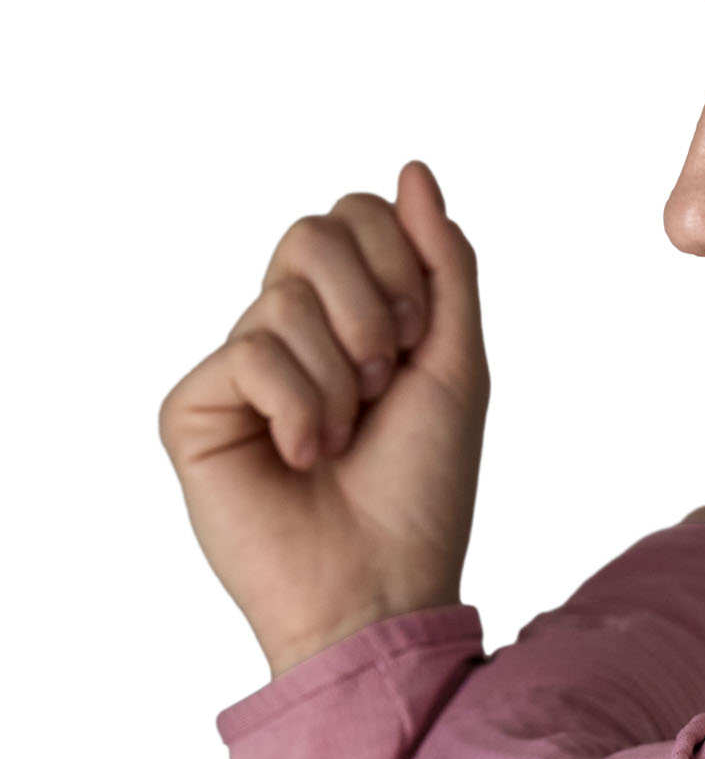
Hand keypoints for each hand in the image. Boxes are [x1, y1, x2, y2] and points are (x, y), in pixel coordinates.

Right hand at [159, 159, 489, 678]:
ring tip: (345, 439)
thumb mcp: (456, 367)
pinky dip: (301, 408)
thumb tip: (414, 171)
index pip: (356, 219)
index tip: (416, 338)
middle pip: (314, 231)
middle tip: (385, 381)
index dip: (398, 263)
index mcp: (350, 321)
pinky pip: (250, 352)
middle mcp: (288, 335)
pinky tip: (304, 459)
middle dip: (372, 306)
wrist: (385, 587)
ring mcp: (237, 370)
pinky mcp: (195, 408)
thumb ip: (443, 268)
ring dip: (344, 377)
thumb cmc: (423, 494)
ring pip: (286, 295)